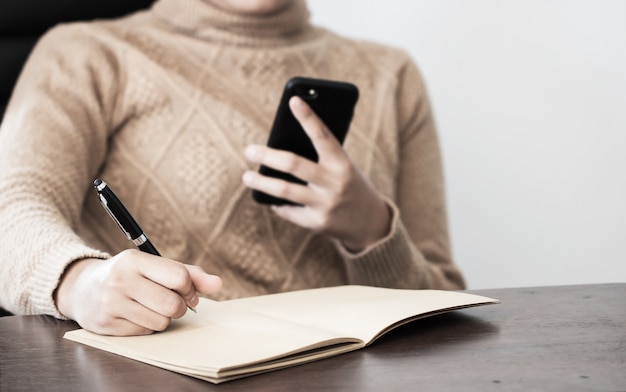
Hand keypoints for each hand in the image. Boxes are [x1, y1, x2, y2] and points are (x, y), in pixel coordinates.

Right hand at [55, 249, 221, 335]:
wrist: (83, 288)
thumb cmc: (130, 275)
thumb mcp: (155, 266)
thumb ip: (189, 273)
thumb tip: (218, 284)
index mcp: (135, 260)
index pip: (179, 277)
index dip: (190, 288)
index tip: (188, 292)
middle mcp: (121, 280)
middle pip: (172, 304)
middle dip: (180, 307)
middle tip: (173, 303)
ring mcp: (111, 304)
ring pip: (161, 322)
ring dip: (164, 319)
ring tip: (153, 308)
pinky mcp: (106, 325)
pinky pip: (145, 333)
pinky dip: (148, 327)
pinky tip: (137, 316)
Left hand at [243, 96, 390, 251]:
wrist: (370, 222)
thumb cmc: (349, 184)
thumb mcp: (343, 167)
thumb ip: (320, 157)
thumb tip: (281, 145)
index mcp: (343, 163)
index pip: (323, 135)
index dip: (308, 117)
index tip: (293, 100)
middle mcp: (334, 183)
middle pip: (293, 164)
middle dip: (267, 155)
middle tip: (249, 150)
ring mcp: (325, 204)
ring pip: (284, 190)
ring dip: (261, 182)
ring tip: (247, 176)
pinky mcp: (317, 223)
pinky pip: (289, 211)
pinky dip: (277, 204)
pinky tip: (269, 198)